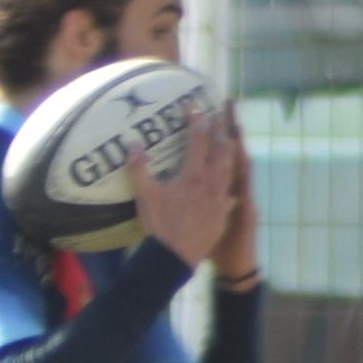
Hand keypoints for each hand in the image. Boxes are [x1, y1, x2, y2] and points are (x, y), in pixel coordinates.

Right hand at [140, 110, 251, 273]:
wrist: (175, 254)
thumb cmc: (160, 223)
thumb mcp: (145, 195)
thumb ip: (138, 168)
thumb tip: (131, 144)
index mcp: (193, 174)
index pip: (198, 140)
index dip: (197, 122)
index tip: (195, 108)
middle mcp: (212, 182)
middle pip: (221, 150)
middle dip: (220, 130)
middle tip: (221, 115)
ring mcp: (221, 197)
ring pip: (230, 169)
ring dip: (230, 152)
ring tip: (229, 141)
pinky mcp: (224, 212)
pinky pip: (231, 194)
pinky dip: (231, 185)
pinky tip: (230, 188)